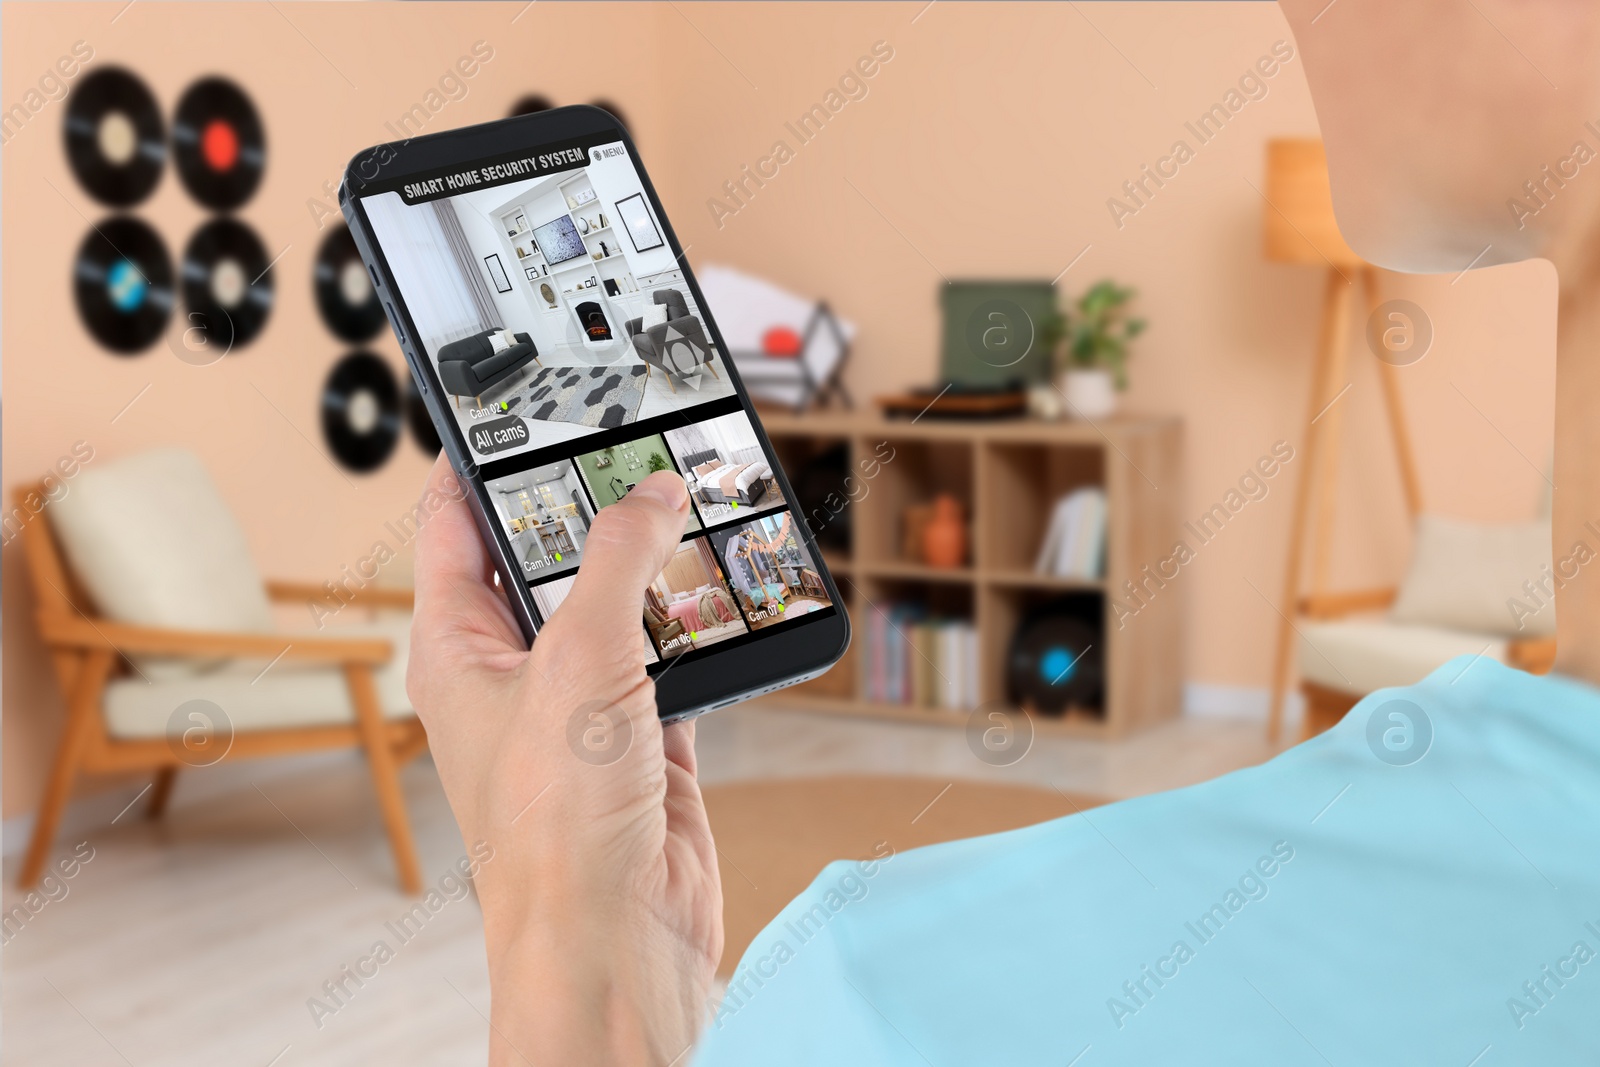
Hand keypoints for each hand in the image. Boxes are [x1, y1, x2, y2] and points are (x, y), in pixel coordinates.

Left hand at [406, 456, 722, 1064]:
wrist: (618, 938)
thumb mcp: (580, 660)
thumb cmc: (556, 825)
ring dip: (660, 566)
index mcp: (458, 644)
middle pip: (552, 556)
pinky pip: (676, 657)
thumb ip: (618, 562)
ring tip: (696, 504)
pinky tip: (728, 595)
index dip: (484, 460)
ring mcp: (581, 704)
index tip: (524, 407)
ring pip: (621, 604)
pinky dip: (703, 627)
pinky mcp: (643, 738)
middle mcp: (514, 668)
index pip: (457, 522)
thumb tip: (652, 494)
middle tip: (642, 446)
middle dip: (596, 505)